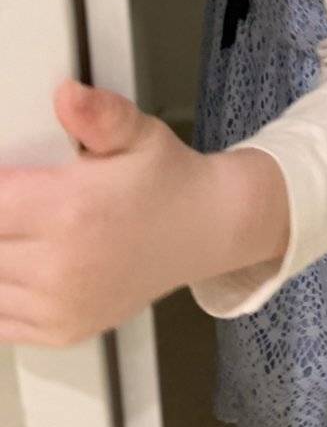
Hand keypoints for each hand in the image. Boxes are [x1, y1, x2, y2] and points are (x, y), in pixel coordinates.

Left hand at [0, 79, 229, 345]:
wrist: (206, 229)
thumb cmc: (168, 180)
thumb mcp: (137, 133)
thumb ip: (99, 114)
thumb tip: (67, 95)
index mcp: (71, 210)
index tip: (8, 180)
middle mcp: (62, 265)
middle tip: (20, 204)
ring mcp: (60, 305)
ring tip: (21, 231)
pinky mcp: (61, 331)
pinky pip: (0, 321)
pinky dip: (0, 293)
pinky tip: (20, 266)